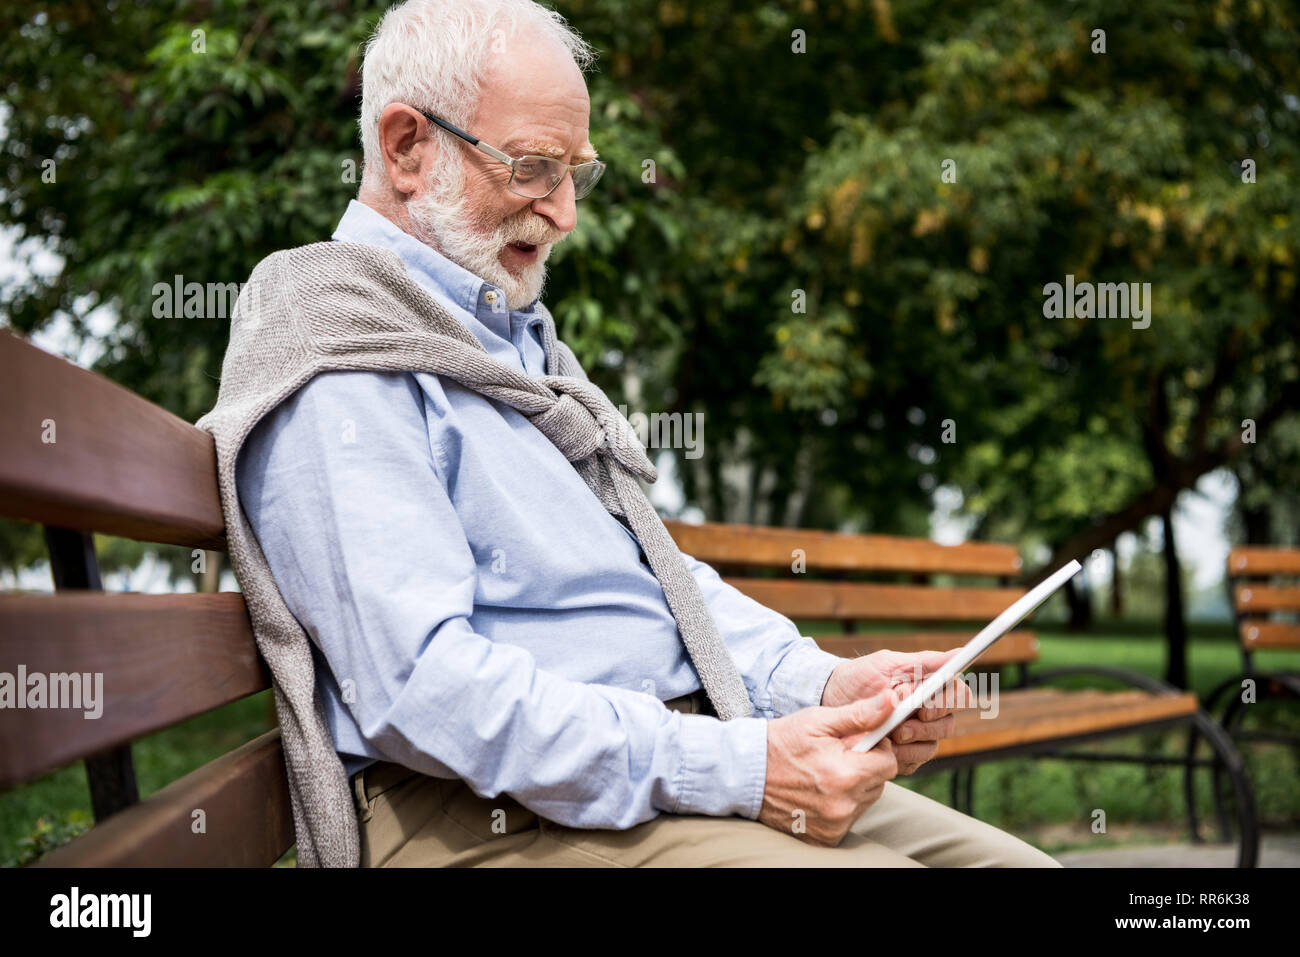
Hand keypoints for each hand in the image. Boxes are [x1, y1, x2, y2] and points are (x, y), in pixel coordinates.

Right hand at [758, 696, 898, 846]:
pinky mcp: (825, 838)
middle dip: (865, 767)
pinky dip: (840, 804)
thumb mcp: (818, 721)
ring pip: (865, 801)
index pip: (889, 764)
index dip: (876, 749)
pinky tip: (819, 791)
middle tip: (837, 756)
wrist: (745, 774)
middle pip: (879, 784)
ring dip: (854, 787)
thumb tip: (892, 702)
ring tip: (825, 773)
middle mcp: (842, 805)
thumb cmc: (781, 742)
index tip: (857, 742)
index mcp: (844, 774)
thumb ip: (859, 714)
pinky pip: (849, 818)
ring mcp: (834, 825)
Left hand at [821, 648, 975, 774]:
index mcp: (931, 689)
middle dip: (924, 727)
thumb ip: (924, 662)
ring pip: (932, 747)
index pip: (958, 696)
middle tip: (900, 726)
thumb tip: (958, 653)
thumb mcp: (888, 664)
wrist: (830, 700)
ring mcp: (918, 736)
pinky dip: (899, 757)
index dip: (946, 703)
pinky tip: (883, 749)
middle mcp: (930, 714)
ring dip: (911, 743)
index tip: (924, 706)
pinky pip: (913, 763)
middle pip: (948, 725)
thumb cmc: (860, 677)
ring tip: (888, 736)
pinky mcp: (904, 756)